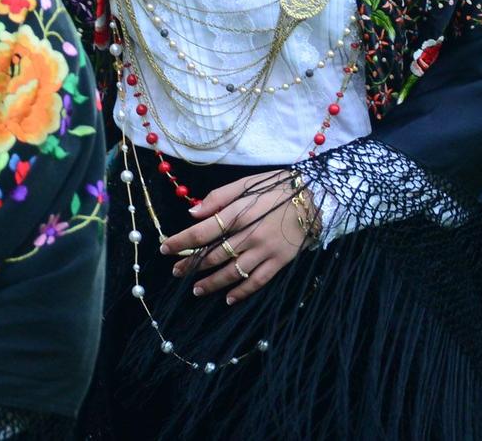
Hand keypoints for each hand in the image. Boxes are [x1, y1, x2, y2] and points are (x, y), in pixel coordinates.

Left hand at [162, 169, 316, 304]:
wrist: (316, 197)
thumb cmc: (278, 187)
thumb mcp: (247, 183)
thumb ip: (219, 197)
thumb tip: (192, 213)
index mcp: (240, 212)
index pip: (203, 231)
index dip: (182, 241)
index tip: (165, 248)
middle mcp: (250, 233)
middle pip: (215, 254)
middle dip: (192, 265)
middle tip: (176, 272)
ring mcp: (266, 250)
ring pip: (233, 271)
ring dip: (212, 282)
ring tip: (196, 289)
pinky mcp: (280, 261)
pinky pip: (258, 281)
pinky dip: (242, 292)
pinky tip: (228, 299)